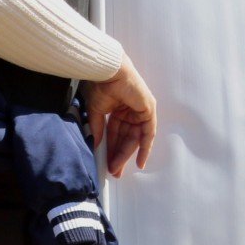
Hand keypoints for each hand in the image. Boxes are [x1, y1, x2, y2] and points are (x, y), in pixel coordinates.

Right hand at [83, 57, 156, 177]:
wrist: (108, 72)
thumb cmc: (101, 86)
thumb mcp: (97, 112)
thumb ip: (98, 130)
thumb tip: (95, 146)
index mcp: (119, 109)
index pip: (116, 133)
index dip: (111, 149)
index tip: (106, 164)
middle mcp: (131, 111)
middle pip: (126, 138)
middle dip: (119, 155)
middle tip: (113, 171)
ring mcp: (141, 111)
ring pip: (135, 138)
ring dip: (126, 154)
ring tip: (117, 169)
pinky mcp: (148, 110)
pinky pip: (148, 133)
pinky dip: (145, 147)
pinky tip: (139, 162)